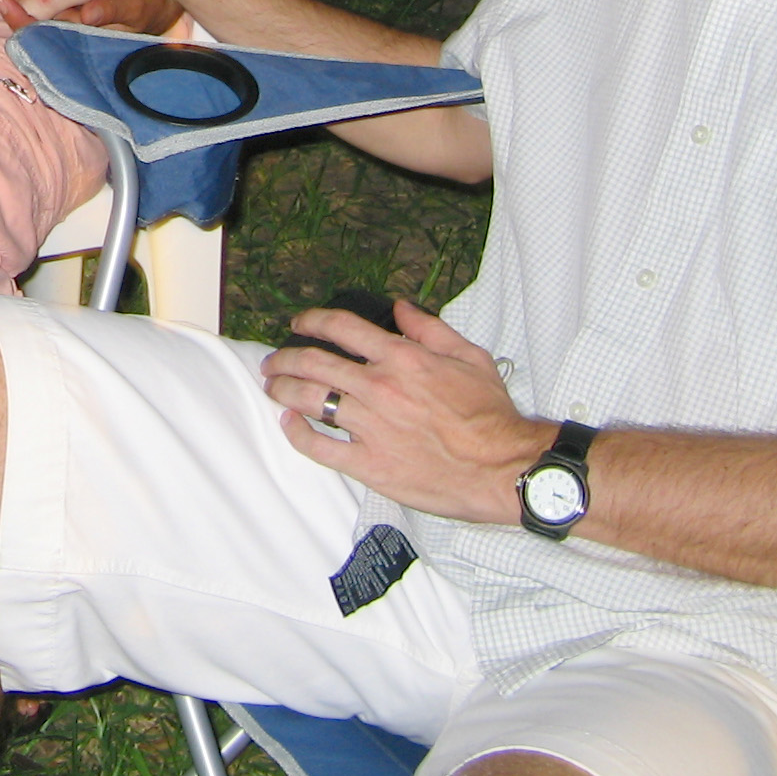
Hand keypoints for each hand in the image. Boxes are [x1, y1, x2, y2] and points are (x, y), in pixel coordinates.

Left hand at [259, 297, 550, 524]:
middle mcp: (380, 388)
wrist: (503, 468)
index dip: (312, 321)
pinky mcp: (370, 464)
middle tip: (274, 361)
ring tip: (273, 387)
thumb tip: (400, 307)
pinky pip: (321, 447)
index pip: (342, 328)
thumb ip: (430, 329)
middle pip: (315, 363)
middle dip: (286, 358)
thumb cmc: (490, 415)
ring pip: (311, 400)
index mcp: (402, 358)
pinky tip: (289, 424)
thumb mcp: (469, 357)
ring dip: (284, 390)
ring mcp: (371, 427)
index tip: (299, 323)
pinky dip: (298, 433)